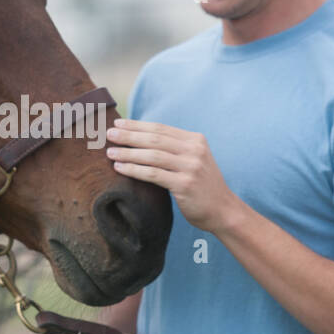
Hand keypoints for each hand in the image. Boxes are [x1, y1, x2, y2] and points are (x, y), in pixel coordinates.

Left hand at [105, 118, 239, 232]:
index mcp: (196, 140)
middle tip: (109, 133)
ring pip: (152, 155)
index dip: (138, 125)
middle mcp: (194, 150)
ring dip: (128, 153)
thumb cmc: (202, 186)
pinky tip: (120, 168)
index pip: (161, 128)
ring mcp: (191, 167)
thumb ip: (175, 150)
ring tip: (110, 152)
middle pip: (154, 139)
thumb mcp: (194, 161)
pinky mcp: (185, 184)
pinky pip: (153, 174)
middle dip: (129, 135)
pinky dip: (134, 169)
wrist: (223, 211)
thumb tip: (142, 139)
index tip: (119, 122)